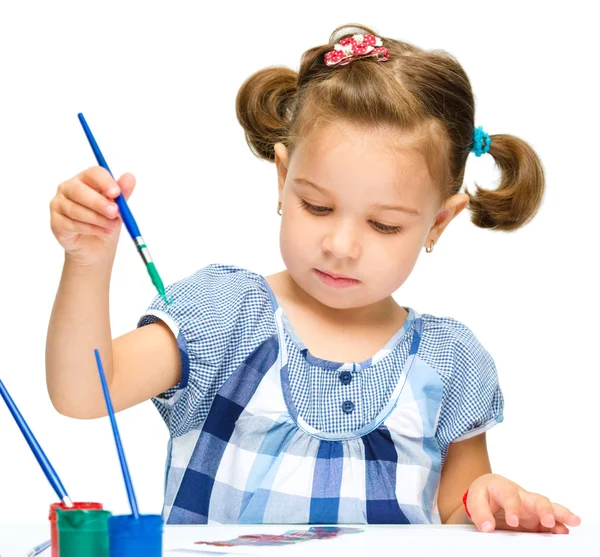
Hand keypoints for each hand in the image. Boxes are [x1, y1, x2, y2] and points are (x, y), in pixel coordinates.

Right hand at [50, 167, 135, 265]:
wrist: (96, 247)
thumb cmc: (106, 221)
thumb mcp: (119, 208)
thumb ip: (123, 193)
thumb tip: (130, 177)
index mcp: (86, 179)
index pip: (93, 173)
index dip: (105, 182)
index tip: (116, 193)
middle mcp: (68, 188)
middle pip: (79, 190)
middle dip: (98, 202)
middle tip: (114, 212)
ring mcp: (59, 204)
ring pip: (76, 210)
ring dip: (98, 219)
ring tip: (112, 226)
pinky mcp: (55, 221)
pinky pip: (71, 224)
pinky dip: (90, 229)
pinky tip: (102, 232)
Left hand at [466, 473, 580, 533]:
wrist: (490, 491)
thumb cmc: (485, 493)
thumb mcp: (476, 499)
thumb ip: (480, 513)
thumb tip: (487, 527)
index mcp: (504, 488)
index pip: (510, 497)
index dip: (513, 508)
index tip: (513, 521)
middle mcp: (522, 497)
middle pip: (537, 500)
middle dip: (544, 510)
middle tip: (549, 521)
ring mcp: (532, 508)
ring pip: (550, 509)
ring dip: (561, 516)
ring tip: (573, 522)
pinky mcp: (536, 519)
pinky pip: (550, 522)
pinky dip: (559, 526)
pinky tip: (565, 532)